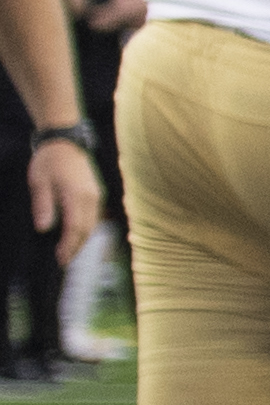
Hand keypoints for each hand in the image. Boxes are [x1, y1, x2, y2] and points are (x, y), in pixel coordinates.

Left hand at [28, 128, 96, 253]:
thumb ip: (43, 205)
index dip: (68, 246)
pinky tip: (76, 235)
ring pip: (92, 224)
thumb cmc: (49, 161)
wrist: (64, 142)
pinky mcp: (95, 193)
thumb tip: (44, 228)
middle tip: (63, 262)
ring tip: (69, 252)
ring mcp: (96, 195)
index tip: (59, 260)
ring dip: (81, 240)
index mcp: (77, 195)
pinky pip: (93, 217)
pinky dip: (85, 229)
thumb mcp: (39, 182)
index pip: (75, 227)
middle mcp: (91, 197)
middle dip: (76, 247)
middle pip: (87, 230)